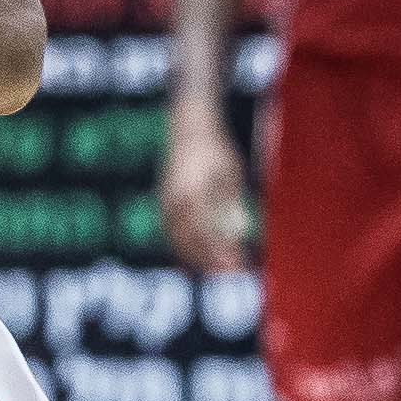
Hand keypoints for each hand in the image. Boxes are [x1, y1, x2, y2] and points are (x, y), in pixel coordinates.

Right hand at [158, 109, 254, 276]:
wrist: (187, 127)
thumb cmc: (214, 148)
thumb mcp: (230, 173)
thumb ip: (231, 203)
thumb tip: (238, 232)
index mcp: (192, 193)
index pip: (207, 232)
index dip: (221, 252)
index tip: (237, 265)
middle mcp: (174, 200)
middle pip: (190, 240)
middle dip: (209, 260)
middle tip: (229, 273)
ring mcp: (165, 202)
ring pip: (176, 239)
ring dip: (195, 257)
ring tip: (213, 271)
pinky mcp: (163, 202)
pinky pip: (169, 232)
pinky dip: (182, 246)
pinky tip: (194, 257)